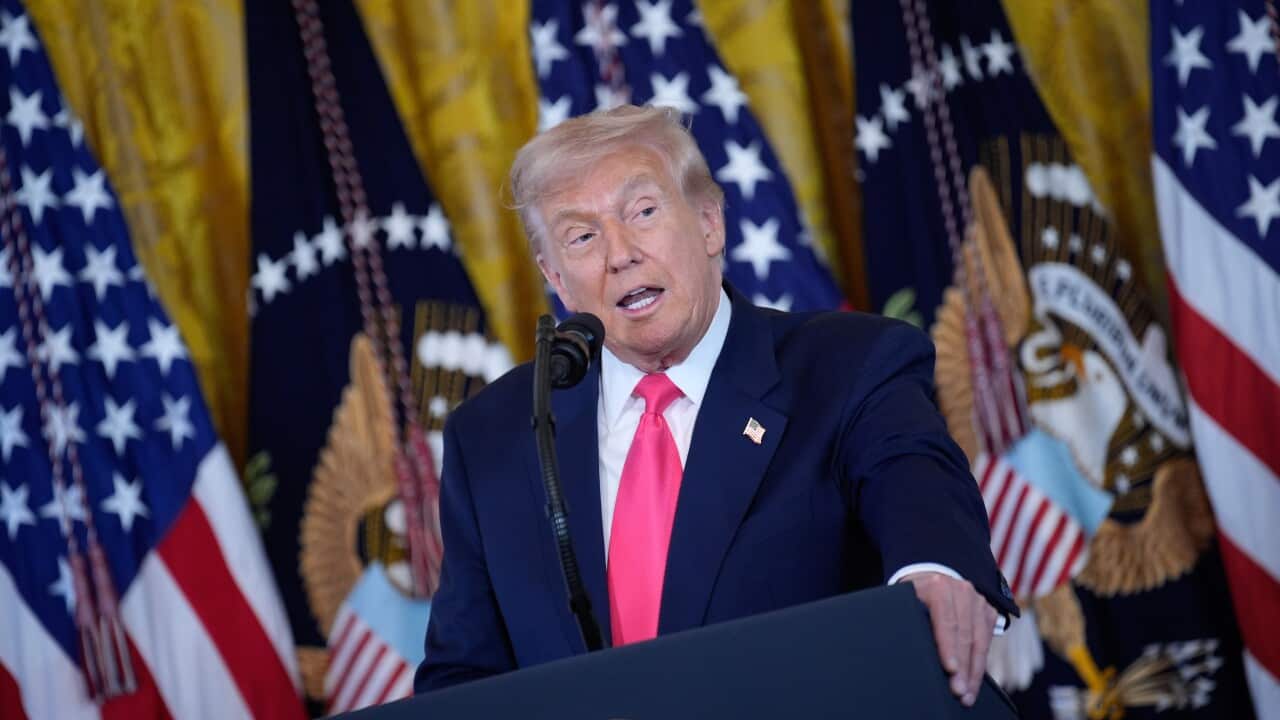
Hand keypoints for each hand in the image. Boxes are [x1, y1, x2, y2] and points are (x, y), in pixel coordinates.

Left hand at [901, 571, 997, 706]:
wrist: (931, 578)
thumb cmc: (914, 598)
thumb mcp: (907, 603)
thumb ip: (912, 621)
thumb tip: (912, 654)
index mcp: (938, 587)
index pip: (945, 621)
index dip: (948, 647)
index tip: (950, 670)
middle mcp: (961, 591)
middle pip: (965, 635)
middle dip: (962, 667)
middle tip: (959, 691)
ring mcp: (978, 600)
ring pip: (979, 641)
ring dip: (974, 670)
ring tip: (967, 693)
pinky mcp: (988, 611)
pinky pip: (987, 641)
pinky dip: (980, 664)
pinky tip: (974, 681)